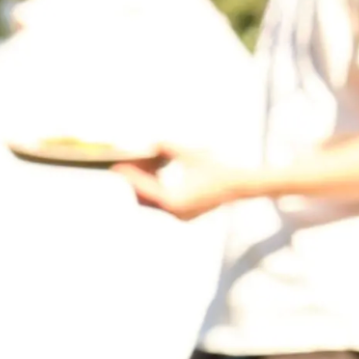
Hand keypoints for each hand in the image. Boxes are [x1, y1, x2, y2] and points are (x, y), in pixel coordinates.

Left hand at [113, 145, 250, 221]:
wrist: (241, 185)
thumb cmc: (218, 168)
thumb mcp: (191, 154)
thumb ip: (169, 148)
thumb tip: (152, 143)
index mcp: (175, 202)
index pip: (144, 189)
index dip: (130, 176)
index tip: (118, 166)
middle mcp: (175, 212)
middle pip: (144, 198)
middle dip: (135, 180)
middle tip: (126, 163)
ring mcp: (179, 215)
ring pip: (152, 201)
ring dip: (146, 184)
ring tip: (142, 164)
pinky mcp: (184, 213)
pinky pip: (163, 202)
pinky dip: (157, 188)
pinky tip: (156, 171)